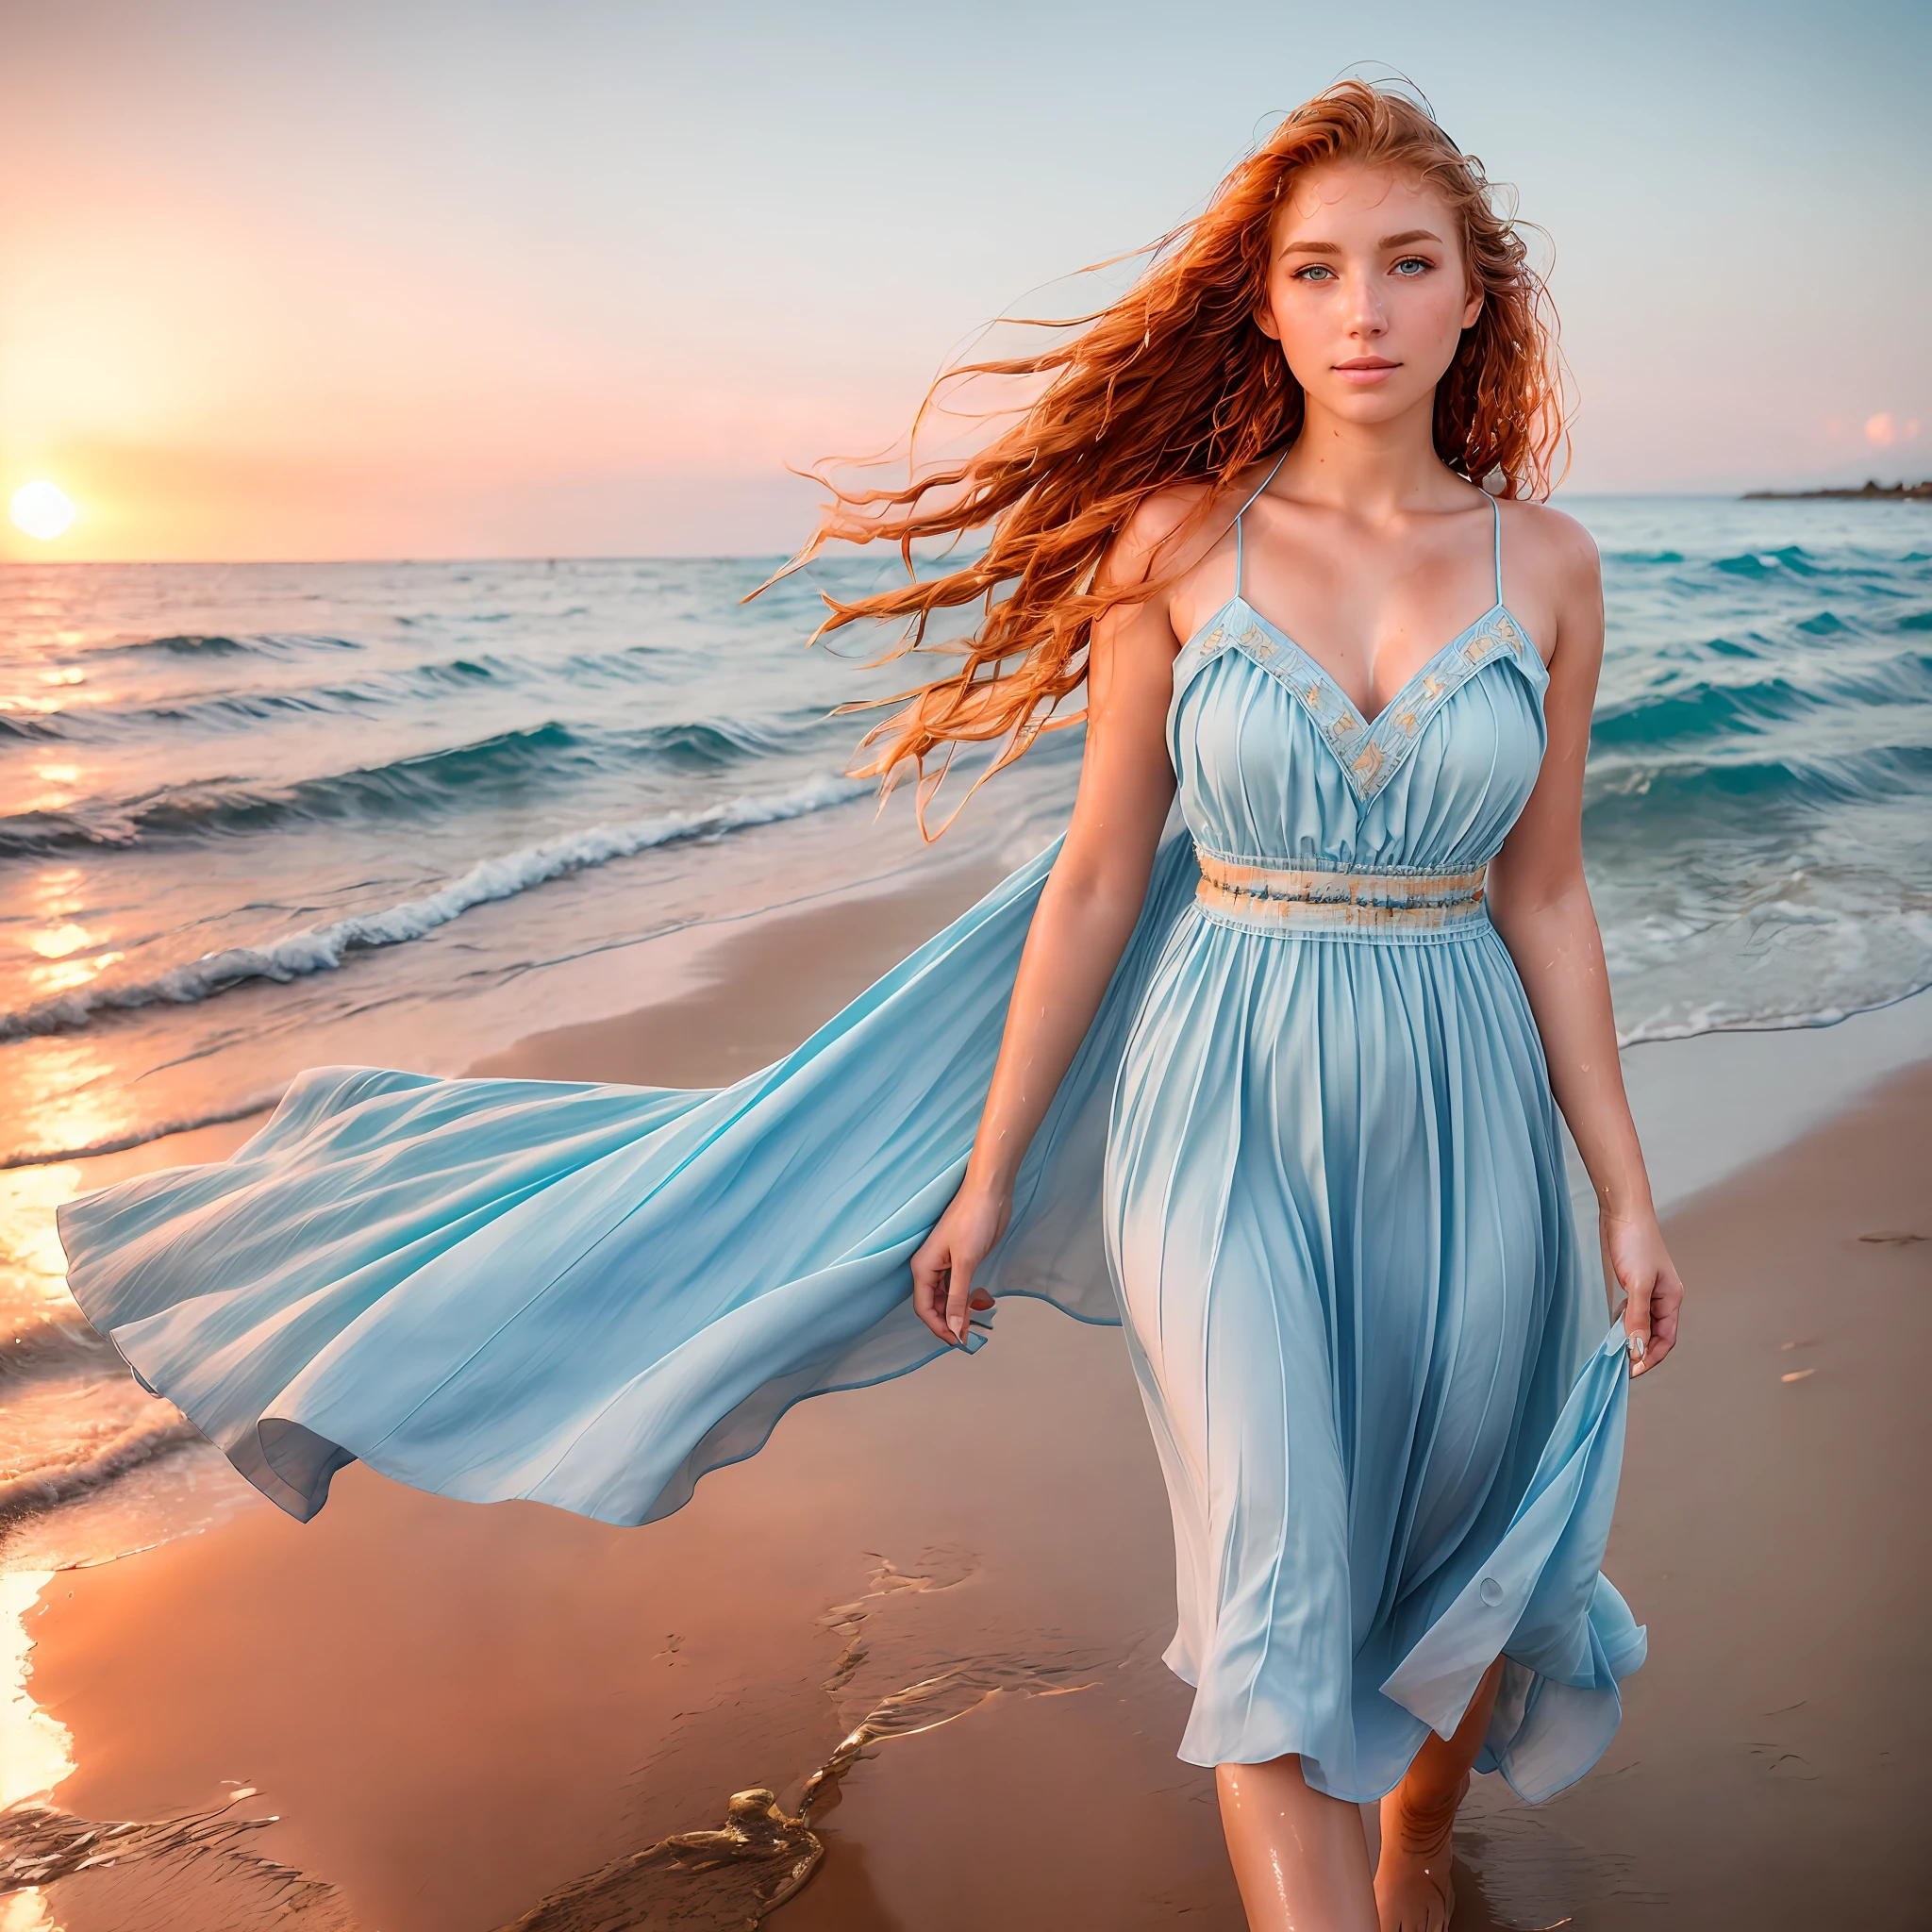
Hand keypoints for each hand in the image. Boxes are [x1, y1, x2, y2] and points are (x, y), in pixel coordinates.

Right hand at [910, 1182, 1007, 1345]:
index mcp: (923, 1267)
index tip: (957, 1340)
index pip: (923, 1308)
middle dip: (949, 1322)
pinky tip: (978, 1305)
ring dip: (958, 1312)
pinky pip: (957, 1287)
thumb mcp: (966, 1262)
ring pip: (946, 1298)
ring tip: (975, 1325)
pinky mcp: (960, 1260)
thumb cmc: (973, 1220)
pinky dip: (965, 1299)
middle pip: (933, 1305)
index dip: (938, 1327)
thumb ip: (958, 1297)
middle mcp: (930, 1268)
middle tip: (969, 1336)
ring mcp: (945, 1264)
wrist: (989, 1192)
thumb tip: (954, 1328)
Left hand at [1601, 1208, 1683, 1376]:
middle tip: (1619, 1367)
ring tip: (1614, 1351)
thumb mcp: (1637, 1283)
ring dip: (1631, 1338)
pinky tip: (1614, 1326)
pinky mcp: (1632, 1283)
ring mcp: (1647, 1290)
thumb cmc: (1635, 1242)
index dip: (1650, 1357)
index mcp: (1672, 1299)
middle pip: (1654, 1335)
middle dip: (1639, 1351)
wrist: (1623, 1211)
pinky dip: (1624, 1322)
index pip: (1665, 1339)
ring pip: (1642, 1324)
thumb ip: (1637, 1317)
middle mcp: (1663, 1297)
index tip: (1631, 1371)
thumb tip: (1636, 1348)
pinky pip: (1632, 1312)